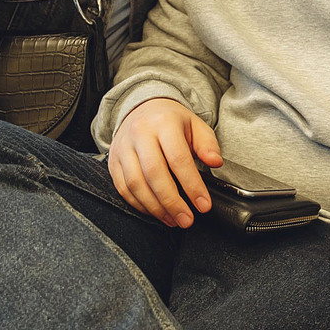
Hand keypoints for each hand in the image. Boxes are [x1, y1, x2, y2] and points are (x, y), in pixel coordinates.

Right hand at [109, 96, 223, 227]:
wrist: (142, 109)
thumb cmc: (171, 122)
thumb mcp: (195, 126)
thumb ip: (208, 145)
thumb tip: (215, 162)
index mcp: (164, 123)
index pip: (178, 158)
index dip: (192, 185)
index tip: (203, 205)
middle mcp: (140, 134)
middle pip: (154, 174)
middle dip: (172, 202)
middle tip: (187, 220)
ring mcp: (123, 148)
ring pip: (135, 184)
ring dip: (155, 208)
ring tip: (173, 220)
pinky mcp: (113, 161)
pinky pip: (123, 188)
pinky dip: (139, 205)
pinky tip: (156, 212)